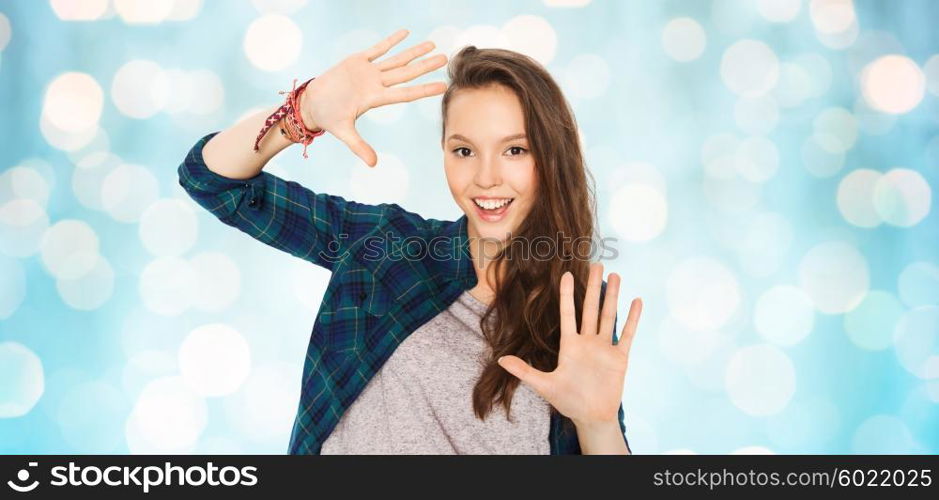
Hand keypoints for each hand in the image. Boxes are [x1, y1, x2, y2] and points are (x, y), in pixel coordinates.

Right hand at [298, 28, 448, 166]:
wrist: (312, 104)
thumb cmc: (327, 118)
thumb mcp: (343, 132)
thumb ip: (359, 146)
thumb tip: (373, 164)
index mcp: (375, 98)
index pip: (406, 93)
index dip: (424, 89)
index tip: (442, 85)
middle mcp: (376, 84)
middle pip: (406, 73)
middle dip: (425, 66)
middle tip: (445, 59)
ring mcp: (368, 72)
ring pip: (396, 59)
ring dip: (414, 52)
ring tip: (433, 44)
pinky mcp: (357, 61)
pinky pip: (377, 48)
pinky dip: (391, 40)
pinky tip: (405, 33)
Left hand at [497, 263, 642, 426]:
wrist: (591, 417)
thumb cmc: (568, 401)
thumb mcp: (543, 385)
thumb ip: (524, 371)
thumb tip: (500, 360)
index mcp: (569, 345)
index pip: (567, 314)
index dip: (567, 294)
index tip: (567, 274)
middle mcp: (587, 342)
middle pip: (590, 308)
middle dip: (593, 287)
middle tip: (597, 264)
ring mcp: (604, 348)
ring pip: (608, 316)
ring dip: (612, 296)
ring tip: (616, 275)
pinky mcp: (619, 357)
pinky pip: (628, 334)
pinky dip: (633, 318)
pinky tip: (636, 301)